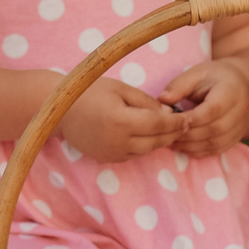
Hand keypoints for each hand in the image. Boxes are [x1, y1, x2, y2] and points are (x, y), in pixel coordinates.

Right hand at [56, 79, 187, 161]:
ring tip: (168, 130)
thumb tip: (170, 113)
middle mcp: (117, 141)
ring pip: (146, 150)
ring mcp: (111, 152)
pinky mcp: (107, 158)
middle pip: (156, 141)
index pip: (158, 124)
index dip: (176, 122)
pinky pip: (133, 155)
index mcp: (121, 120)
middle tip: (184, 125)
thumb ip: (146, 102)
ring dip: (159, 141)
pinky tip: (147, 136)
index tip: (188, 118)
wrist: (59, 109)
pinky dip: (143, 146)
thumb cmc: (90, 92)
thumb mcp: (120, 89)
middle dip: (172, 133)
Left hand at [163, 60, 248, 157]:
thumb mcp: (197, 73)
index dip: (192, 118)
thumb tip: (162, 99)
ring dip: (190, 145)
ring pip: (215, 143)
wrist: (242, 87)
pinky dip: (196, 151)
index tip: (172, 119)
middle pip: (214, 129)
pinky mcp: (234, 140)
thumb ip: (179, 85)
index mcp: (230, 92)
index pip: (213, 110)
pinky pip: (215, 150)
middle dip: (188, 133)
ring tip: (169, 140)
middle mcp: (239, 113)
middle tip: (166, 132)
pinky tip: (180, 146)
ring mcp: (239, 129)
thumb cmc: (215, 78)